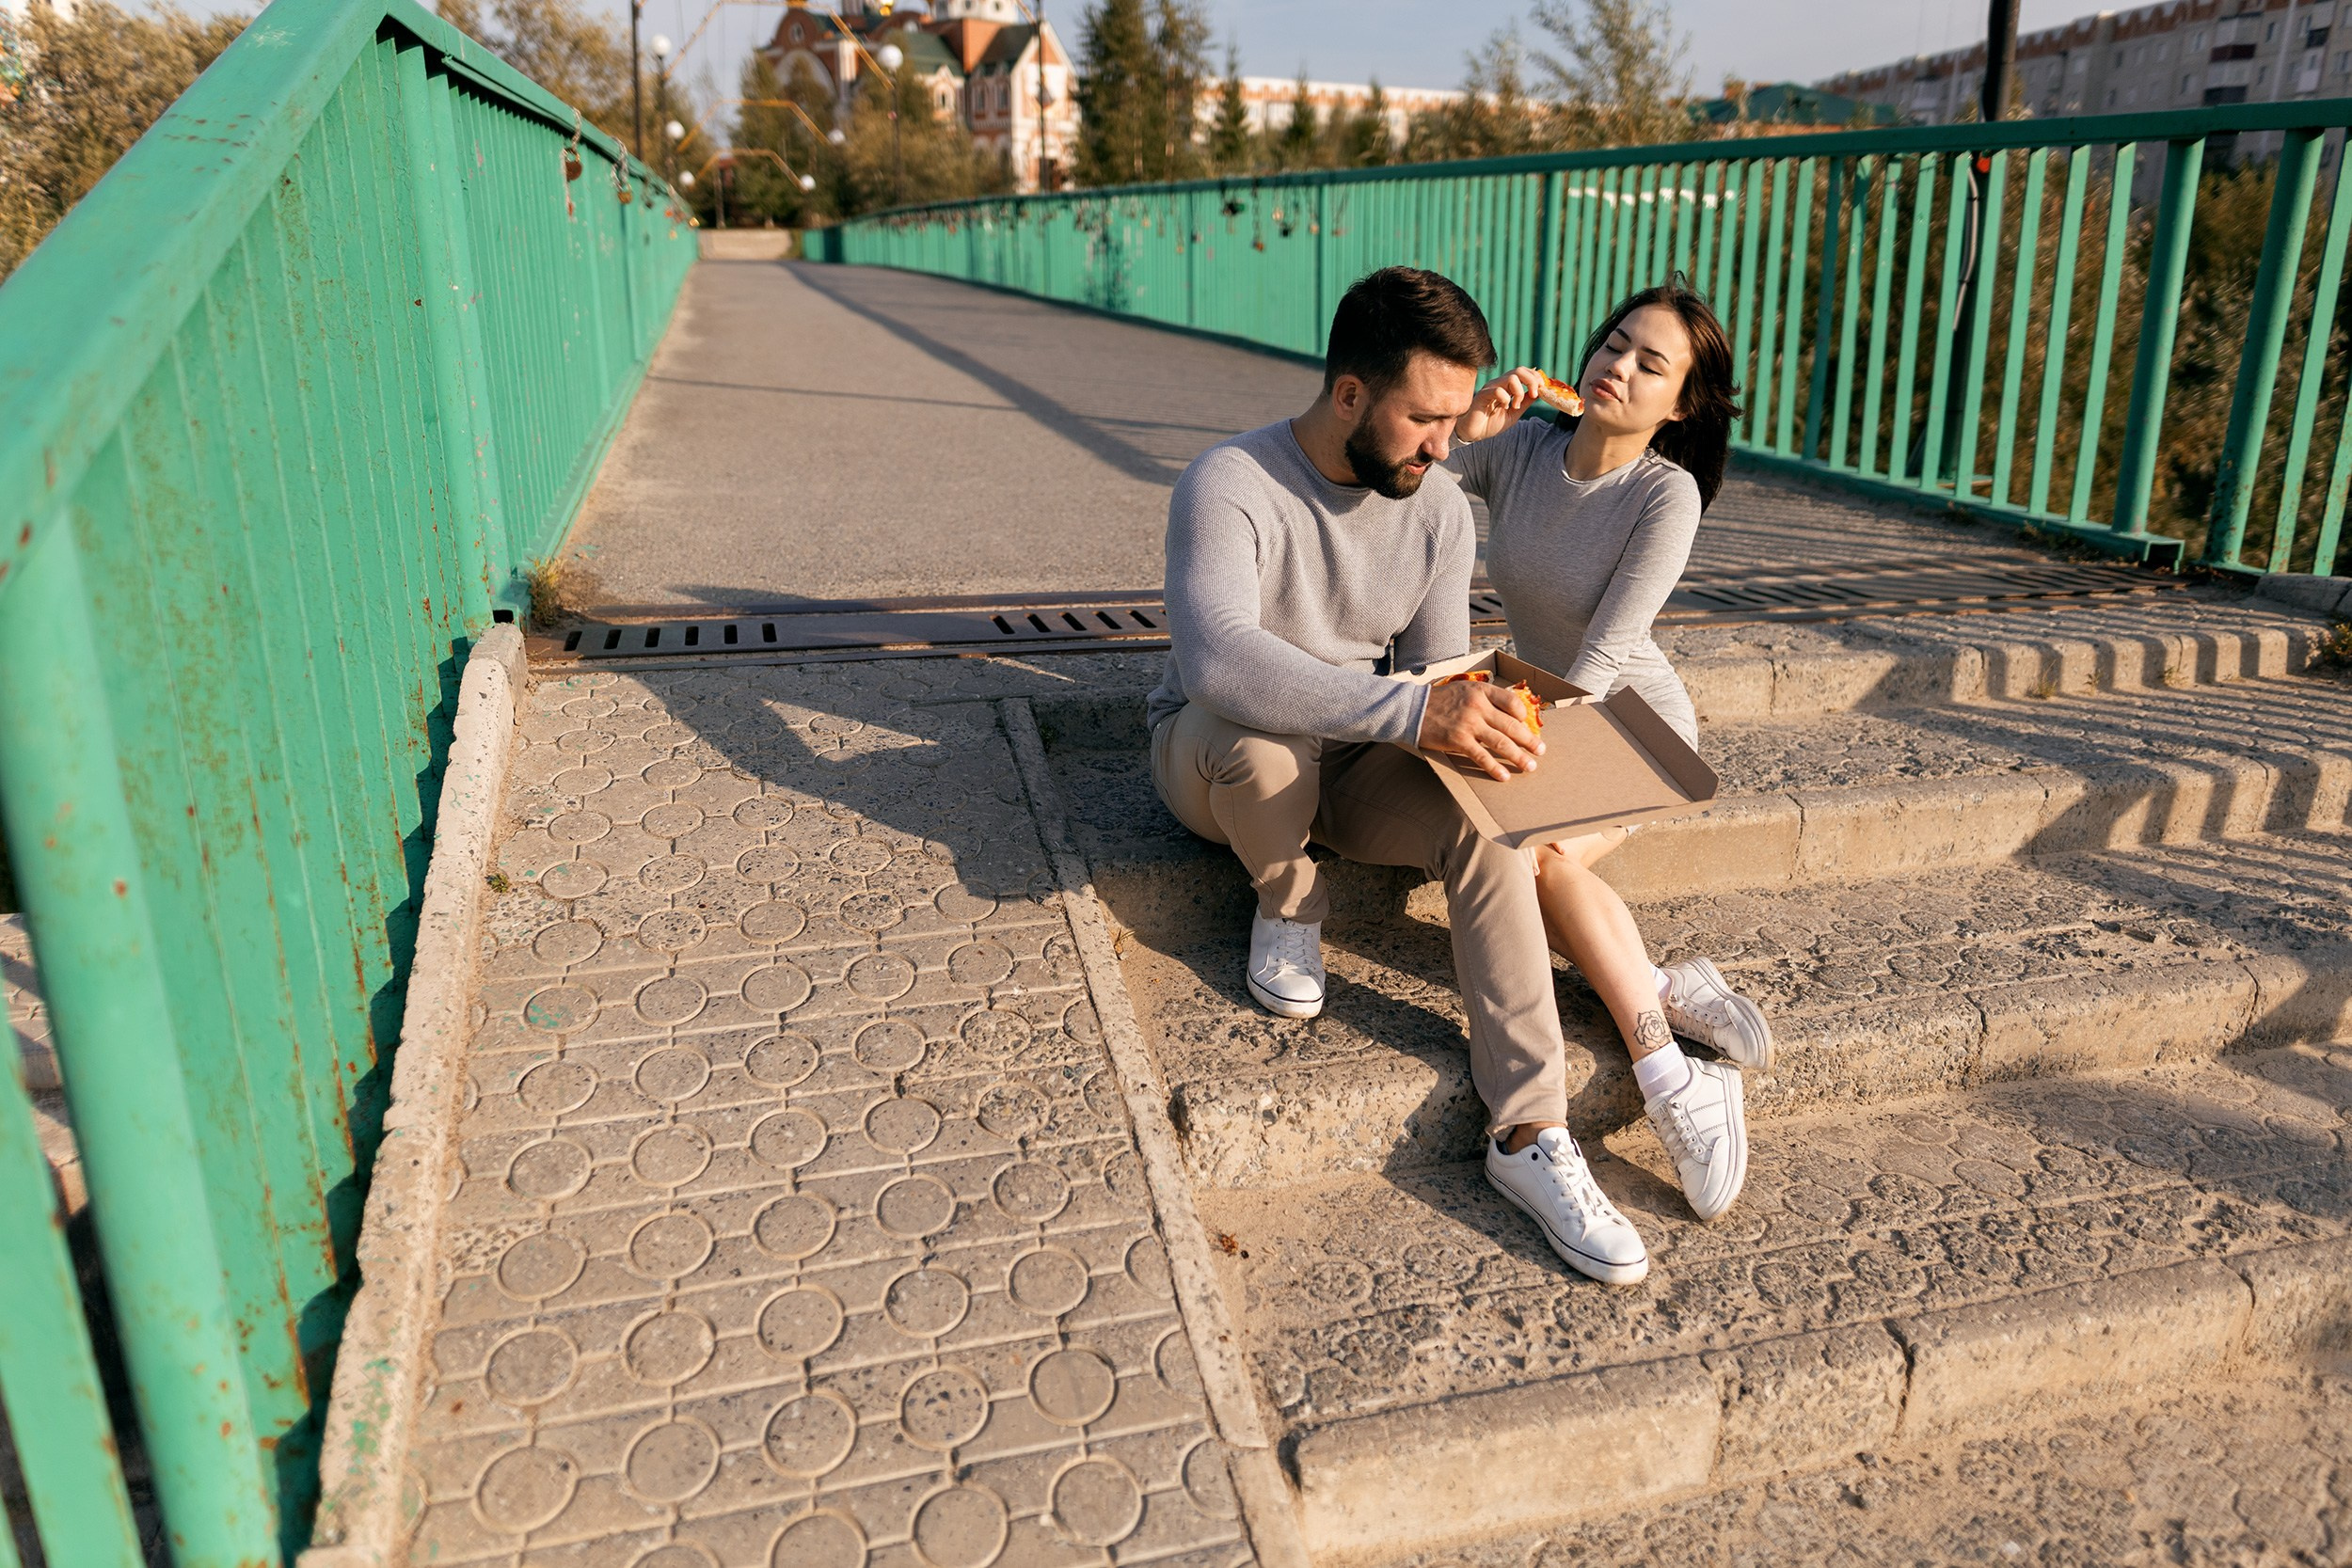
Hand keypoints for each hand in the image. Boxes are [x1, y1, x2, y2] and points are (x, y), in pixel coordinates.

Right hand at [1417, 680, 1542, 780]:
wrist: (1411, 709)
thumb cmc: (1439, 701)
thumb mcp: (1464, 690)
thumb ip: (1484, 699)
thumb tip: (1506, 716)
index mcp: (1481, 691)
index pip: (1512, 702)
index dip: (1523, 715)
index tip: (1526, 725)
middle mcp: (1478, 706)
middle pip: (1512, 725)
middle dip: (1529, 741)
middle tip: (1540, 751)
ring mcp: (1469, 723)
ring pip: (1501, 742)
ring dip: (1518, 757)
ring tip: (1529, 766)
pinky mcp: (1458, 740)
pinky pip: (1482, 756)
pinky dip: (1495, 768)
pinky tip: (1503, 776)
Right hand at [1454, 366, 1542, 443]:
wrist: (1474, 433)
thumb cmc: (1491, 423)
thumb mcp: (1514, 413)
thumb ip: (1525, 403)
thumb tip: (1539, 393)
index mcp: (1508, 386)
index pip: (1524, 372)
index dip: (1535, 377)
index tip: (1542, 389)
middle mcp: (1500, 384)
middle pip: (1519, 370)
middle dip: (1532, 381)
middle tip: (1534, 394)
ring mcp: (1491, 388)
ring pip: (1511, 378)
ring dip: (1519, 392)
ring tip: (1515, 406)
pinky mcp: (1483, 395)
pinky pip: (1498, 390)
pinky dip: (1506, 399)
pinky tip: (1503, 408)